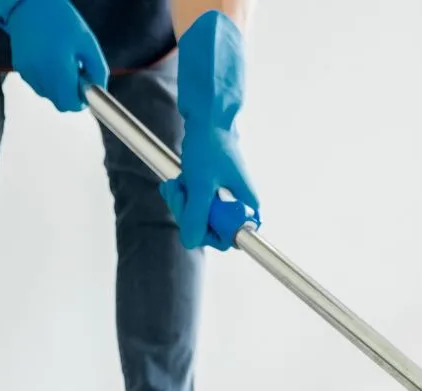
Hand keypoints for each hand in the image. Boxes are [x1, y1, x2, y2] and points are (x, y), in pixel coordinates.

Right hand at [0, 0, 108, 111]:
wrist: (29, 5)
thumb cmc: (61, 20)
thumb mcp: (88, 43)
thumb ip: (98, 71)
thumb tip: (99, 90)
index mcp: (58, 68)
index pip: (70, 104)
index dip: (81, 101)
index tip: (86, 90)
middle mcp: (39, 74)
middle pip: (59, 103)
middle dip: (71, 94)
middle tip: (77, 73)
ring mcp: (27, 72)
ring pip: (48, 95)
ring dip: (59, 87)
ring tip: (62, 63)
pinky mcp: (19, 68)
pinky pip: (38, 85)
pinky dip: (47, 80)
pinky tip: (50, 61)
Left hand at [160, 11, 258, 249]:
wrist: (207, 117)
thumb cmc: (211, 146)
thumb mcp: (200, 184)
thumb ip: (196, 216)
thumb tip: (191, 241)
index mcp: (246, 204)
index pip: (234, 238)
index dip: (213, 234)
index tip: (197, 222)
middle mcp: (238, 202)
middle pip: (212, 227)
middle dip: (190, 214)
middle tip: (180, 195)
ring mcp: (224, 195)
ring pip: (199, 215)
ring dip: (182, 202)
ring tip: (176, 184)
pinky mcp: (211, 187)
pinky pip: (194, 201)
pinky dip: (182, 194)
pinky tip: (175, 182)